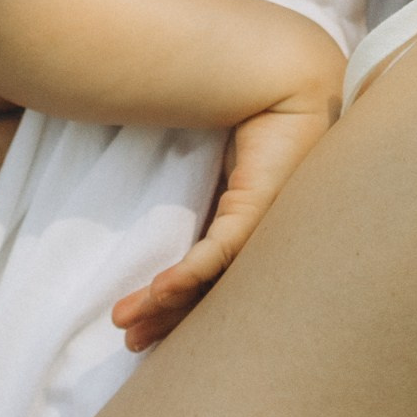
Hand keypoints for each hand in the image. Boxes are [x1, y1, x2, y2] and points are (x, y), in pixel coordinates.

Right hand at [110, 75, 340, 349]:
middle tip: (129, 336)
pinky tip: (159, 291)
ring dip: (167, 303)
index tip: (135, 321)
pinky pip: (220, 252)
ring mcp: (263, 229)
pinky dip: (188, 274)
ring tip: (128, 322)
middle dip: (167, 318)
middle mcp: (262, 240)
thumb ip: (199, 200)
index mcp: (253, 233)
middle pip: (211, 293)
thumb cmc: (257, 120)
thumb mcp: (220, 171)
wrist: (288, 80)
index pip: (211, 280)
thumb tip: (160, 218)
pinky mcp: (259, 209)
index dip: (173, 304)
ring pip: (212, 282)